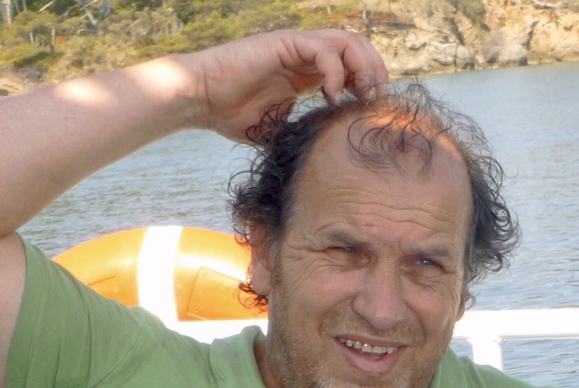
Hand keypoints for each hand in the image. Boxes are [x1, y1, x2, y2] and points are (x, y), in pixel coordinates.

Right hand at [184, 29, 387, 141]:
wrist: (201, 100)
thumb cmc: (230, 116)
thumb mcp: (277, 129)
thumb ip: (302, 131)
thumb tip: (327, 154)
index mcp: (308, 74)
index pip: (353, 69)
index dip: (368, 86)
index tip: (373, 113)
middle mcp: (306, 56)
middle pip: (359, 49)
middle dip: (376, 72)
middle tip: (377, 103)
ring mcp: (297, 47)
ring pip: (348, 41)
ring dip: (364, 67)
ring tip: (363, 95)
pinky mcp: (286, 43)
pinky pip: (324, 48)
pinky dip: (336, 70)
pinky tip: (331, 95)